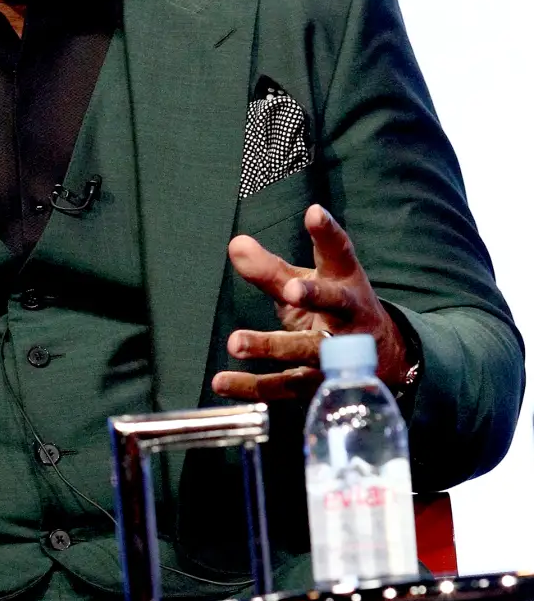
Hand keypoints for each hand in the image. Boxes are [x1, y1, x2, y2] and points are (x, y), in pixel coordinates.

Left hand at [212, 204, 409, 400]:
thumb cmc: (332, 309)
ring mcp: (335, 355)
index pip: (339, 253)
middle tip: (291, 290)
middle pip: (333, 305)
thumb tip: (235, 244)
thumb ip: (270, 269)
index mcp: (345, 283)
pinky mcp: (317, 385)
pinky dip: (250, 386)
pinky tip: (220, 381)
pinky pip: (282, 387)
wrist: (380, 360)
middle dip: (313, 297)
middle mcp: (346, 317)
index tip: (315, 213)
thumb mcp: (307, 284)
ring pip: (305, 350)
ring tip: (236, 342)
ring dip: (271, 347)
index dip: (327, 232)